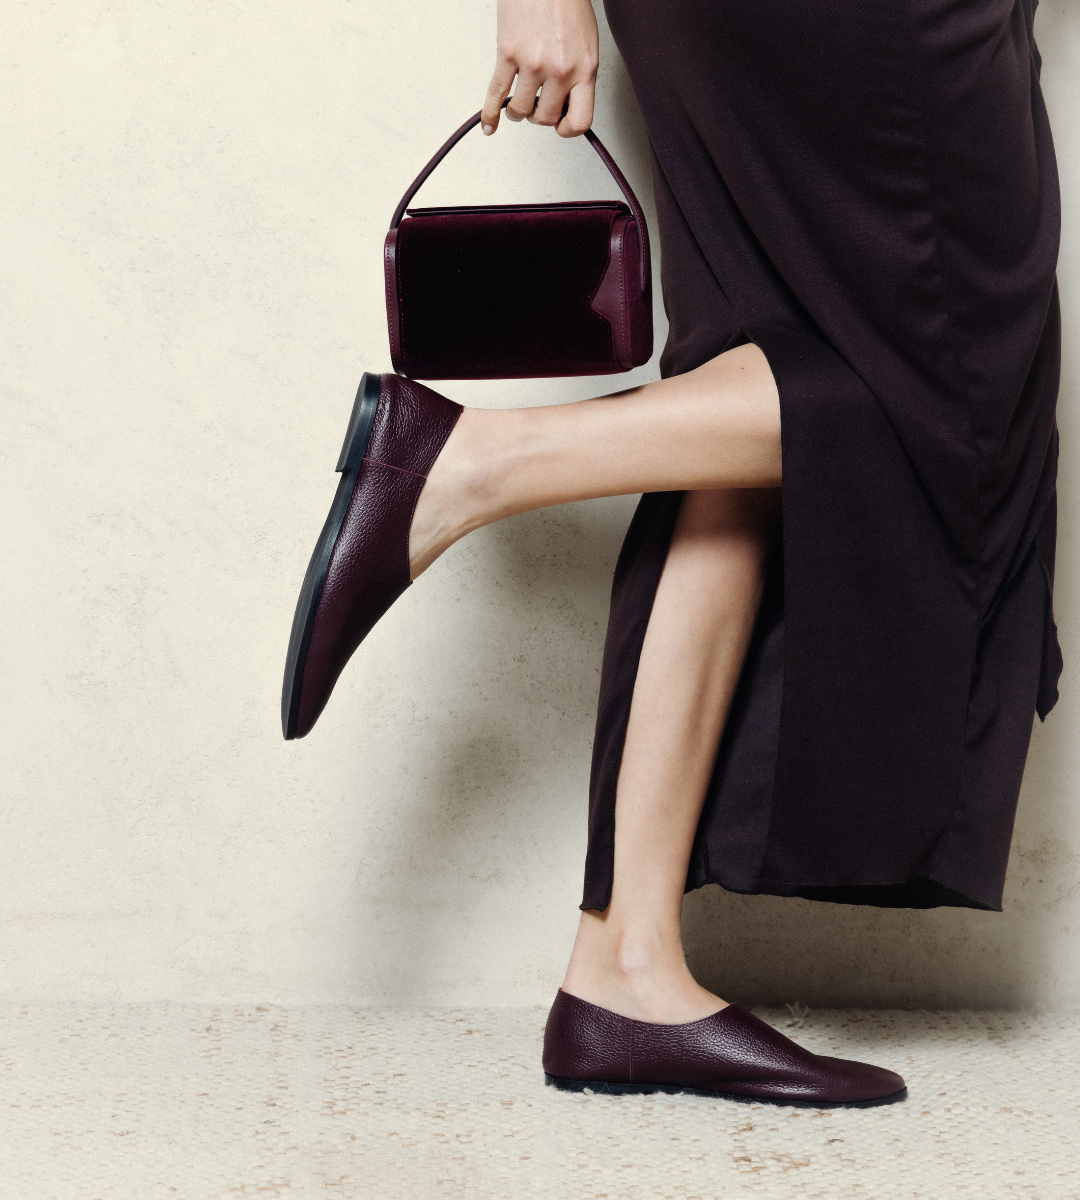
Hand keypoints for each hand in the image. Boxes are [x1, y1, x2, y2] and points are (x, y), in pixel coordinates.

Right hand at [481, 0, 598, 137]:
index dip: (567, 129)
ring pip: (521, 110)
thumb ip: (579, 75)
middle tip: (536, 105)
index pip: (580, 120)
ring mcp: (533, 63)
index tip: (560, 126)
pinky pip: (496, 94)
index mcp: (585, 68)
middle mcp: (560, 69)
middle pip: (545, 117)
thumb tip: (566, 102)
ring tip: (518, 102)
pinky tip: (490, 124)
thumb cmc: (566, 2)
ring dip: (517, 111)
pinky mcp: (508, 53)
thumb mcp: (586, 43)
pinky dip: (490, 114)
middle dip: (538, 115)